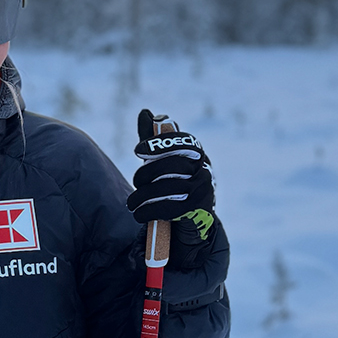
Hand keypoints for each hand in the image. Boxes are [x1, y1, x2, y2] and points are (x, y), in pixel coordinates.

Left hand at [126, 109, 217, 268]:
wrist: (188, 225)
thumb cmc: (172, 188)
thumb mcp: (162, 165)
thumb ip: (155, 142)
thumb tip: (146, 113)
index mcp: (197, 155)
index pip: (183, 142)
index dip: (160, 144)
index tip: (138, 151)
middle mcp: (205, 170)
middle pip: (175, 164)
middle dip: (148, 173)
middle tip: (135, 183)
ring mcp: (204, 191)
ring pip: (170, 187)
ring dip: (144, 196)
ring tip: (132, 204)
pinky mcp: (198, 212)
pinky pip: (171, 208)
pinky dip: (150, 211)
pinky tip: (140, 214)